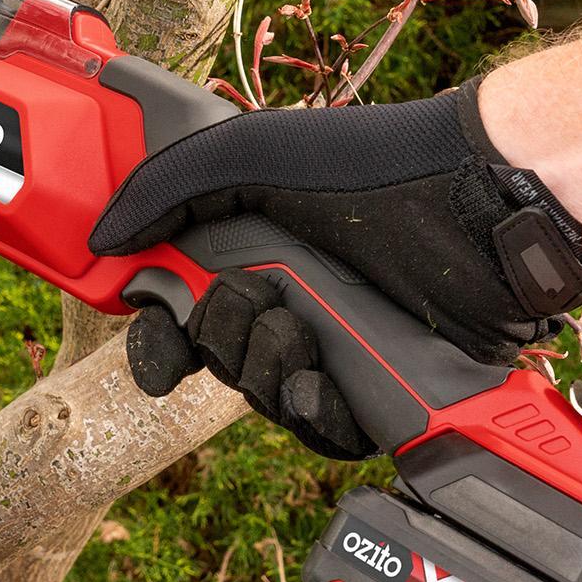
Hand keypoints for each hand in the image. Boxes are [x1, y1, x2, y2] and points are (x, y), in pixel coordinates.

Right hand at [89, 79, 581, 456]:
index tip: (153, 349)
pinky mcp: (375, 391)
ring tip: (305, 326)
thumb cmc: (371, 167)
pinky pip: (316, 427)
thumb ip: (165, 186)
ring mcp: (331, 346)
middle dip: (221, 339)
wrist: (477, 206)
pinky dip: (311, 405)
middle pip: (213, 358)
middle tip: (256, 298)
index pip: (177, 308)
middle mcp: (286, 298)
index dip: (155, 336)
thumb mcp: (250, 153)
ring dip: (267, 365)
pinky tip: (323, 373)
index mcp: (249, 247)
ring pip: (258, 397)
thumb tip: (104, 238)